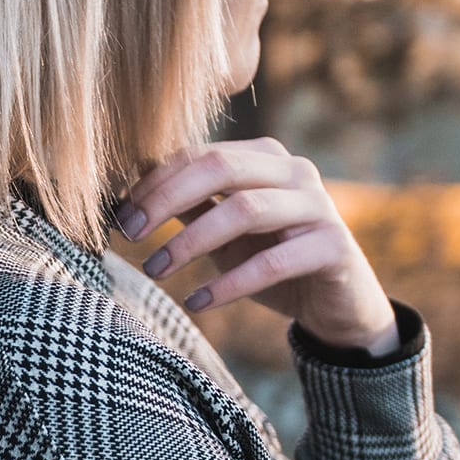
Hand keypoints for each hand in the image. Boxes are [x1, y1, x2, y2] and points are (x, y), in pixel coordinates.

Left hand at [114, 137, 398, 354]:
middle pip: (222, 167)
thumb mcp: (224, 235)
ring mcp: (319, 206)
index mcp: (267, 157)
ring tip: (156, 271)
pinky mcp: (334, 247)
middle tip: (131, 233)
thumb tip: (129, 198)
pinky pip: (274, 262)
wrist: (338, 306)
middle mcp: (296, 171)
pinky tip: (198, 302)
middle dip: (168, 198)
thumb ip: (190, 209)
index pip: (203, 154)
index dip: (157, 180)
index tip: (120, 212)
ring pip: (246, 210)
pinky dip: (229, 283)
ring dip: (192, 241)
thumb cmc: (273, 261)